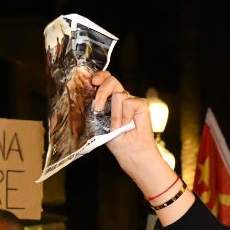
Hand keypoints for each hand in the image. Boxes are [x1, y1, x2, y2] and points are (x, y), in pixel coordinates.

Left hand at [88, 71, 177, 198]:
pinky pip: (129, 102)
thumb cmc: (116, 141)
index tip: (93, 81)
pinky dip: (125, 116)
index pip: (105, 79)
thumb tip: (86, 96)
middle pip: (112, 81)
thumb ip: (96, 108)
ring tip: (117, 127)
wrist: (130, 153)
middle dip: (102, 92)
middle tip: (98, 108)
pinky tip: (127, 125)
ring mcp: (132, 100)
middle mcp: (122, 98)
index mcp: (110, 100)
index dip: (100, 76)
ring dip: (115, 114)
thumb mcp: (100, 123)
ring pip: (119, 94)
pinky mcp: (142, 104)